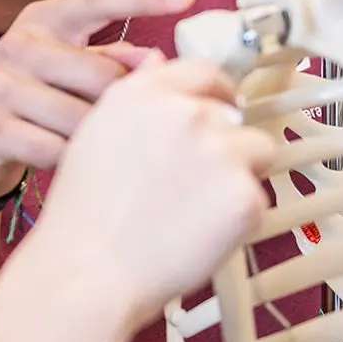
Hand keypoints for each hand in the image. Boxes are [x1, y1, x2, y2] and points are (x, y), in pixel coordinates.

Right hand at [0, 0, 198, 197]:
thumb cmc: (37, 103)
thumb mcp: (69, 72)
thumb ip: (112, 61)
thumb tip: (158, 59)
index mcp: (43, 20)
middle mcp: (17, 43)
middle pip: (100, 75)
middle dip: (123, 109)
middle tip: (130, 132)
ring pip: (79, 118)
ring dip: (96, 142)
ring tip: (97, 152)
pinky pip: (53, 149)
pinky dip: (71, 164)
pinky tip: (71, 167)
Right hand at [42, 54, 274, 325]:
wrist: (88, 270)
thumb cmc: (84, 216)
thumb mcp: (96, 134)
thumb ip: (139, 100)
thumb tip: (164, 71)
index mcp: (143, 93)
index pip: (204, 72)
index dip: (216, 93)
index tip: (222, 108)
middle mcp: (184, 112)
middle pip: (232, 116)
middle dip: (223, 144)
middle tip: (194, 183)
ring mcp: (218, 151)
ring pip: (256, 153)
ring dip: (236, 177)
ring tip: (194, 211)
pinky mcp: (243, 194)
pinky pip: (258, 200)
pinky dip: (239, 220)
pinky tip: (198, 234)